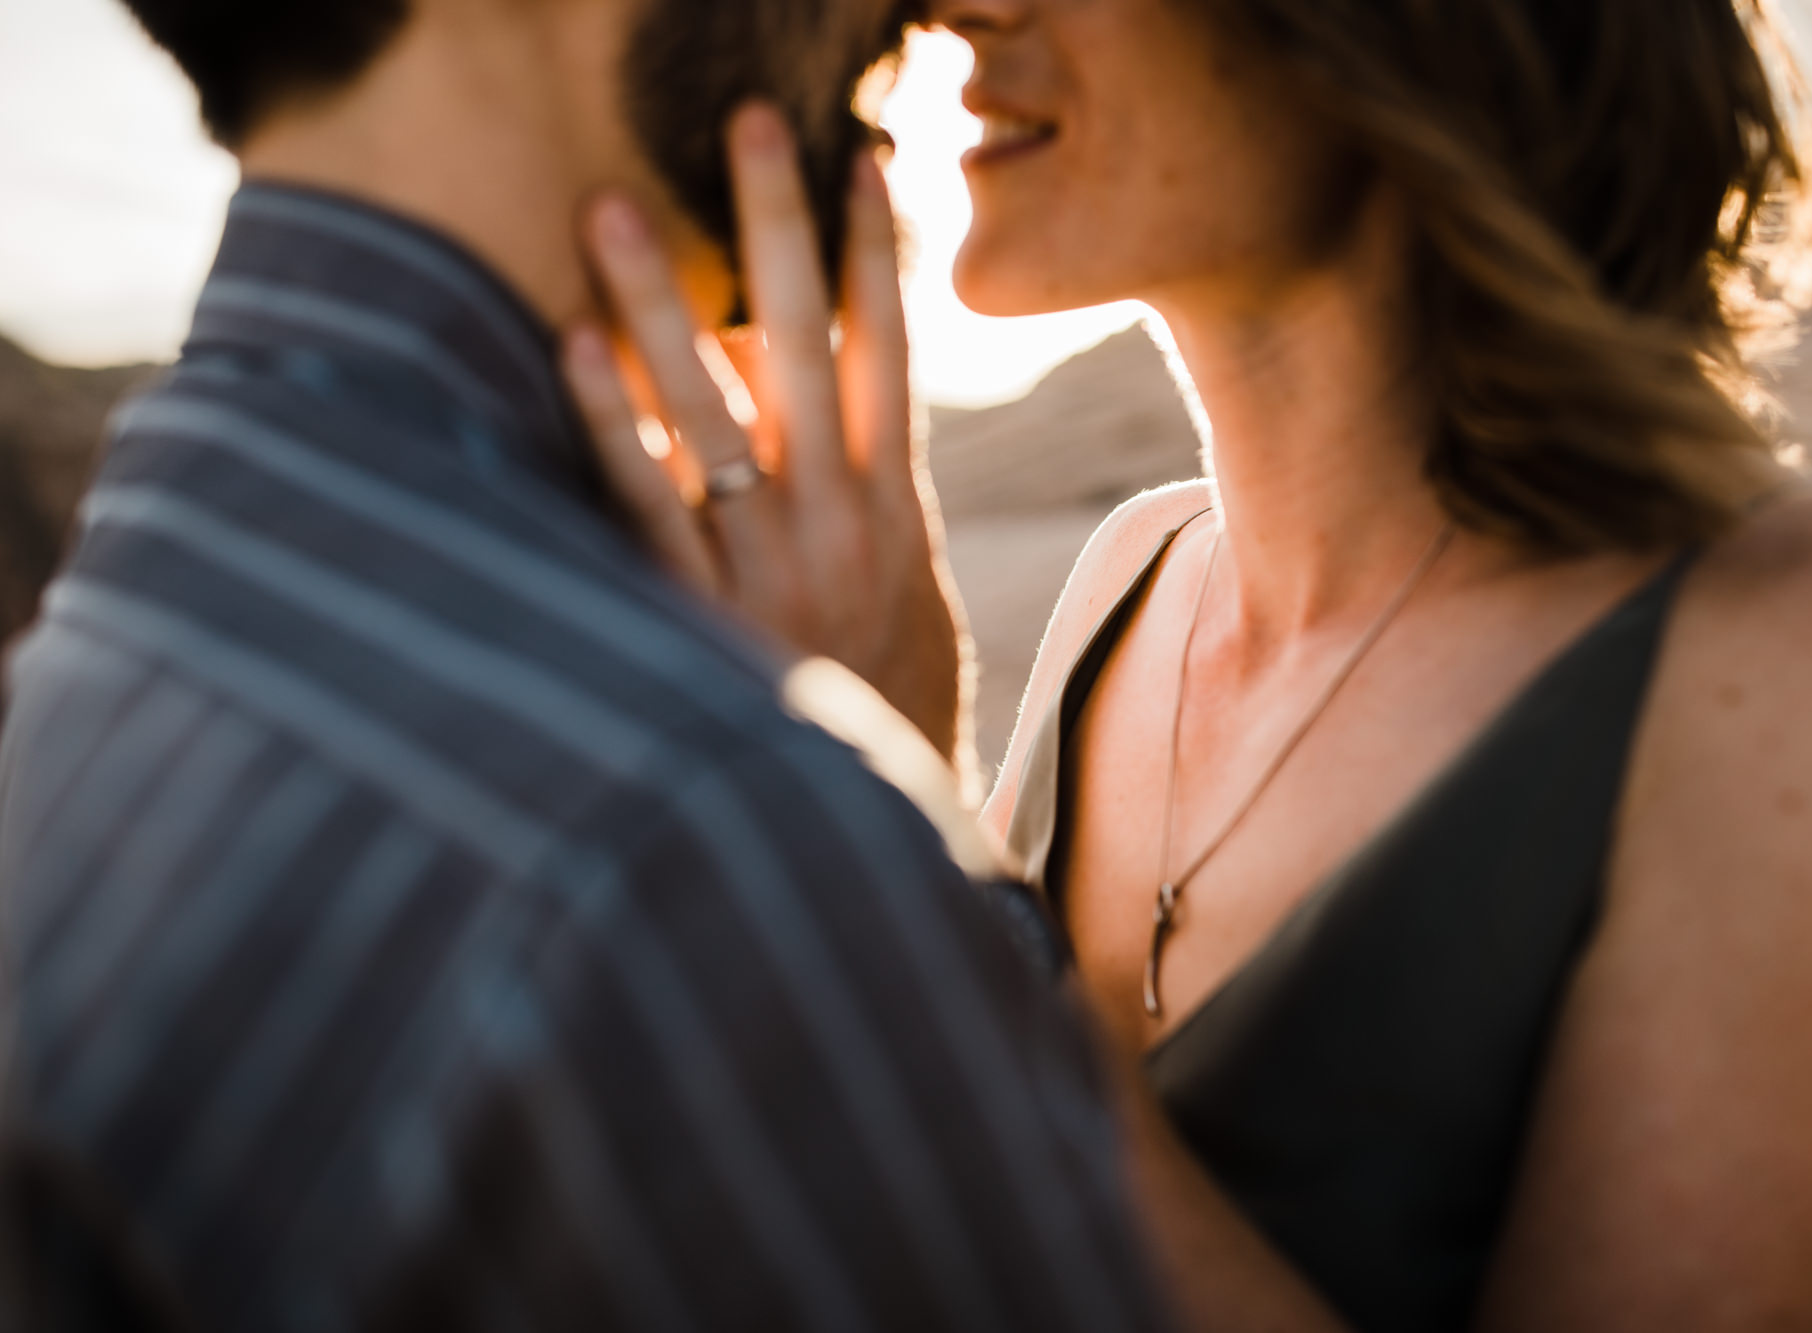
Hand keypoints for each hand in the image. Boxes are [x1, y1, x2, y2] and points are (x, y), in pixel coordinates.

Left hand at [564, 104, 968, 762]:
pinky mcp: (701, 619)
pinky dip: (610, 426)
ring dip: (660, 302)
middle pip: (803, 347)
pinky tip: (570, 348)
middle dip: (776, 227)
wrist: (885, 831)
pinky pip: (647, 507)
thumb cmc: (891, 707)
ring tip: (610, 209)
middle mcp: (835, 522)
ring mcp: (766, 567)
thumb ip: (876, 505)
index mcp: (896, 514)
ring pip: (711, 410)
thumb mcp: (914, 602)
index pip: (886, 354)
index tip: (860, 161)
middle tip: (748, 126)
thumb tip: (838, 420)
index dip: (875, 254)